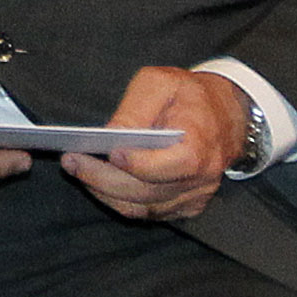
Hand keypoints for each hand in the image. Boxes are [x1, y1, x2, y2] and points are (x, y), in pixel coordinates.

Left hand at [64, 68, 248, 221]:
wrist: (225, 113)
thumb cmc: (188, 94)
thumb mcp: (160, 83)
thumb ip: (135, 110)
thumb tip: (110, 134)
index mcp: (200, 146)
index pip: (168, 166)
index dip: (138, 164)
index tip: (109, 152)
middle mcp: (201, 178)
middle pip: (146, 192)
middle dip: (102, 179)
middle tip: (71, 162)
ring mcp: (194, 196)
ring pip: (141, 208)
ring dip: (104, 192)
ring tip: (76, 169)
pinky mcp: (185, 205)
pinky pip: (146, 212)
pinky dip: (118, 200)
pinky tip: (97, 182)